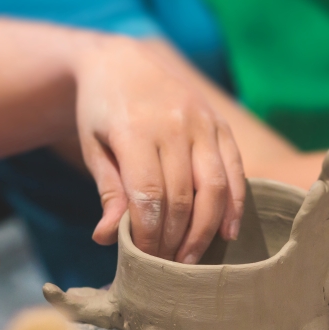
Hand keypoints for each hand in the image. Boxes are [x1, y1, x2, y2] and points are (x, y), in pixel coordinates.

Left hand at [72, 37, 245, 263]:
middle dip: (177, 239)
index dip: (150, 233)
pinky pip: (235, 169)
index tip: (145, 259)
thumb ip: (108, 191)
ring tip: (194, 259)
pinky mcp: (220, 124)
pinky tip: (227, 231)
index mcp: (136, 129)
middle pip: (184, 196)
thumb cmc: (102, 111)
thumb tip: (106, 238)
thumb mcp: (93, 147)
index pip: (150, 195)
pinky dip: (234, 204)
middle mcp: (175, 124)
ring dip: (206, 229)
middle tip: (169, 269)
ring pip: (214, 186)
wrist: (124, 61)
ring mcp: (203, 122)